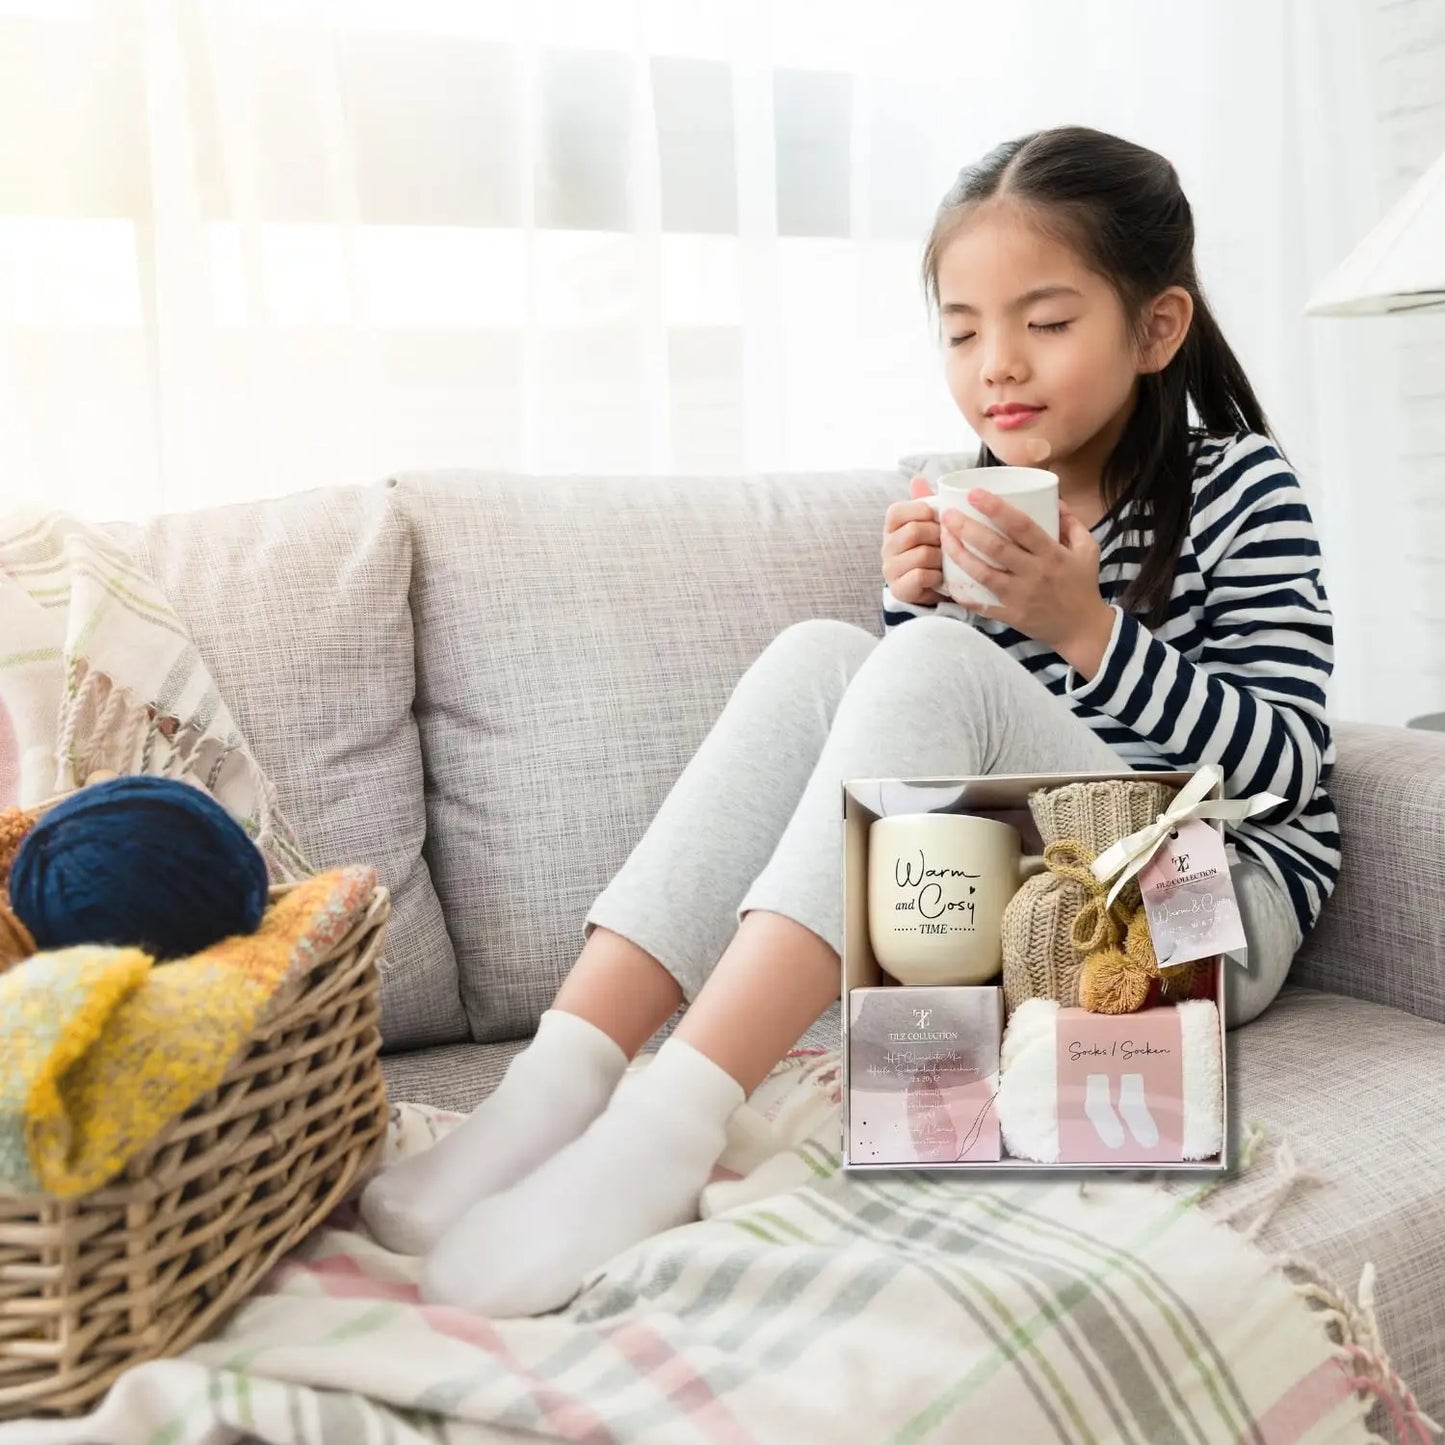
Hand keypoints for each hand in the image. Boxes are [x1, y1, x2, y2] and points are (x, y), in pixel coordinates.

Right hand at [881, 477, 948, 606]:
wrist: (928, 589)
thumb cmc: (930, 551)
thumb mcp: (929, 526)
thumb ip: (924, 504)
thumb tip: (917, 479)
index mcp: (891, 528)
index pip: (897, 511)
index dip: (921, 511)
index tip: (936, 517)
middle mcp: (886, 547)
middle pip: (914, 531)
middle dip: (937, 536)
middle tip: (947, 542)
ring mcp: (891, 569)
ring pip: (922, 555)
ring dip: (941, 558)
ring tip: (946, 561)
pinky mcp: (900, 589)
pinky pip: (922, 576)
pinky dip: (937, 576)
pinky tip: (940, 577)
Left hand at [939, 494, 1114, 673]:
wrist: (1083, 629)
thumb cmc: (1083, 585)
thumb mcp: (1087, 549)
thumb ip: (1071, 522)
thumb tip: (1054, 498)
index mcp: (1052, 554)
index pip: (1022, 526)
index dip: (996, 508)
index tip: (975, 494)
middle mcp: (1034, 574)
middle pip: (995, 548)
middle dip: (967, 528)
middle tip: (947, 514)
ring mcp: (1020, 596)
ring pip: (983, 574)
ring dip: (959, 555)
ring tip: (943, 538)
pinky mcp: (1011, 615)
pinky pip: (982, 605)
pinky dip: (963, 594)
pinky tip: (946, 579)